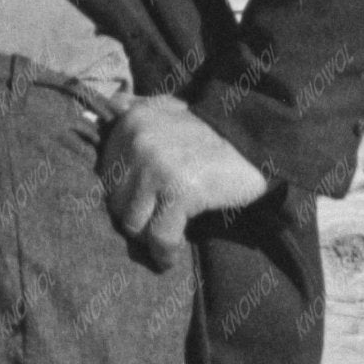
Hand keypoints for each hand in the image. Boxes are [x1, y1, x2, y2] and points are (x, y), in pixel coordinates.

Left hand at [96, 96, 273, 266]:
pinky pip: (159, 237)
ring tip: (164, 238)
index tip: (145, 205)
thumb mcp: (167, 108)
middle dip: (136, 218)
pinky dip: (165, 254)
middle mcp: (138, 140)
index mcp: (131, 121)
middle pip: (115, 203)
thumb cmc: (210, 133)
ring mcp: (156, 166)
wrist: (259, 139)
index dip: (125, 197)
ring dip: (149, 237)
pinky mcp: (179, 191)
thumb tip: (110, 106)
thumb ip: (135, 108)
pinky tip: (170, 258)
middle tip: (157, 224)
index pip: (105, 178)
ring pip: (132, 223)